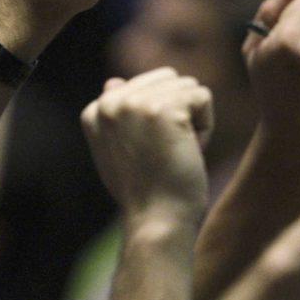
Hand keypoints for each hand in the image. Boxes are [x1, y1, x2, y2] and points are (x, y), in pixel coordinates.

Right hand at [82, 67, 213, 222]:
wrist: (156, 221)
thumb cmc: (144, 191)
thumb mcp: (117, 150)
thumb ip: (116, 116)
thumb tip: (113, 81)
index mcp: (94, 110)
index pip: (144, 85)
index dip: (158, 119)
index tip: (146, 154)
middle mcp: (110, 101)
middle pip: (167, 78)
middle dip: (178, 112)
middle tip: (164, 151)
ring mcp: (134, 104)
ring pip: (187, 86)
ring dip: (192, 120)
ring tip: (174, 152)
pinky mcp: (163, 109)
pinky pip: (202, 97)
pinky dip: (205, 127)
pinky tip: (187, 151)